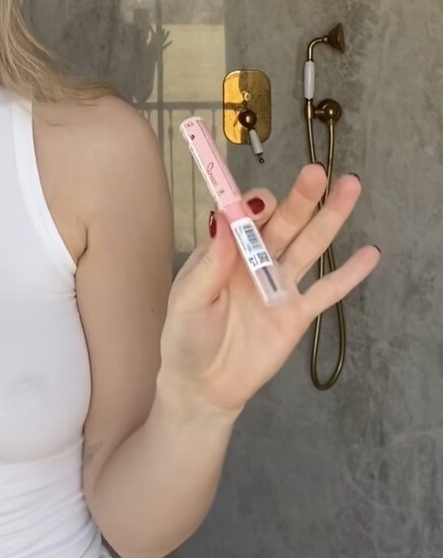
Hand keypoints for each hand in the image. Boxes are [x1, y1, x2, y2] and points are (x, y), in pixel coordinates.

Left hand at [158, 164, 380, 420]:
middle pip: (284, 222)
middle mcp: (256, 260)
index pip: (246, 216)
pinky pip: (327, 291)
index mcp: (226, 251)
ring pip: (310, 245)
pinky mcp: (297, 314)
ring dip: (330, 217)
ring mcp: (280, 285)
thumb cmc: (186, 338)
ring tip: (351, 186)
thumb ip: (210, 263)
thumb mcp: (189, 300)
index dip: (256, 205)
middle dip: (301, 197)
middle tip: (318, 171)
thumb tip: (222, 218)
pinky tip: (371, 253)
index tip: (262, 203)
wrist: (204, 386)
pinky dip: (350, 273)